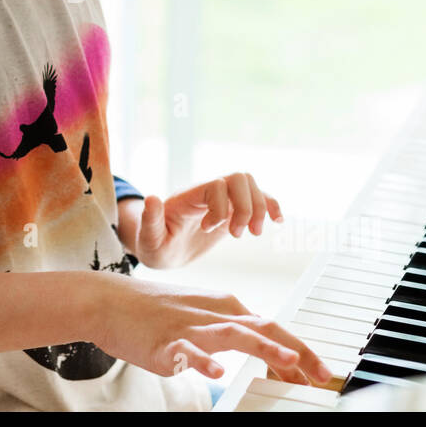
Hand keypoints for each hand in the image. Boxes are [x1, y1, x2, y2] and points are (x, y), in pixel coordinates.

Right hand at [87, 273, 332, 386]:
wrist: (109, 301)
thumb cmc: (157, 311)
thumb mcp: (202, 318)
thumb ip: (236, 335)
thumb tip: (272, 357)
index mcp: (226, 307)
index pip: (273, 328)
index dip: (301, 351)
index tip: (321, 373)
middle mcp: (214, 313)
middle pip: (264, 329)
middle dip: (297, 352)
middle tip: (322, 374)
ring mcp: (190, 327)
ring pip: (233, 334)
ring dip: (263, 348)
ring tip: (287, 362)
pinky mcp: (165, 342)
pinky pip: (186, 352)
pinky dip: (203, 361)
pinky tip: (216, 372)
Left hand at [131, 171, 281, 268]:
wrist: (162, 248)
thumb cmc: (154, 245)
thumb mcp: (148, 239)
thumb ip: (150, 221)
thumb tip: (151, 198)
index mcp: (189, 196)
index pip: (216, 186)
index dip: (219, 208)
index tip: (207, 230)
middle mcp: (208, 192)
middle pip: (239, 178)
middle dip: (246, 207)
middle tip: (237, 235)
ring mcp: (222, 200)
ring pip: (251, 185)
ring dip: (259, 208)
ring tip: (254, 233)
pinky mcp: (232, 210)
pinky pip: (257, 198)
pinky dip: (270, 206)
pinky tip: (277, 221)